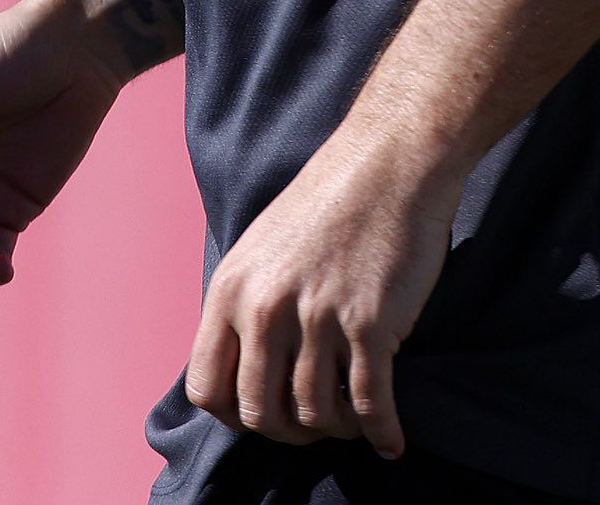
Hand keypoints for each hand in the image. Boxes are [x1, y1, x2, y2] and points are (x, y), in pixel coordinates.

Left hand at [184, 128, 461, 458]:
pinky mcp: (369, 323)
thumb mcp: (263, 244)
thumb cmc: (332, 198)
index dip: (236, 413)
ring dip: (337, 430)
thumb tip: (247, 366)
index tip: (266, 411)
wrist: (392, 160)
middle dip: (289, 432)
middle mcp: (267, 308)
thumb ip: (248, 303)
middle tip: (315, 423)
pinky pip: (371, 404)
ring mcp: (318, 318)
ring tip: (353, 421)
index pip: (207, 390)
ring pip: (316, 416)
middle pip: (261, 415)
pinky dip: (382, 432)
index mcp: (232, 289)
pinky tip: (391, 440)